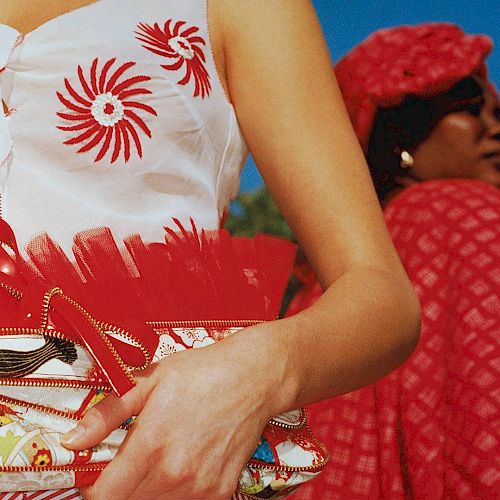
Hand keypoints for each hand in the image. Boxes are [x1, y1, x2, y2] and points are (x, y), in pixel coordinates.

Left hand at [62, 331, 281, 498]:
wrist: (254, 376)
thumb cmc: (202, 372)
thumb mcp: (150, 381)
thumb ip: (108, 414)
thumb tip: (72, 440)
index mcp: (150, 445)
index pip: (104, 496)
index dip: (93, 487)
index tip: (97, 475)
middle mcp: (174, 474)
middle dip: (121, 489)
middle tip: (130, 463)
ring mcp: (200, 487)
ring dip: (147, 492)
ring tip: (159, 460)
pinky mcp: (221, 491)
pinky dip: (178, 493)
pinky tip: (184, 466)